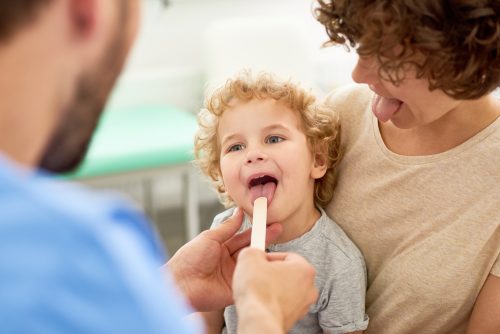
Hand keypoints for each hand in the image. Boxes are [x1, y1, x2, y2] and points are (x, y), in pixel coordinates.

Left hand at [165, 208, 282, 311]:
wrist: (181, 283)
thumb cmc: (190, 258)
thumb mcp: (210, 237)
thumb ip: (227, 227)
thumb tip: (239, 212)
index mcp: (222, 248)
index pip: (243, 236)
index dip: (255, 228)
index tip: (267, 219)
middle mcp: (229, 261)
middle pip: (251, 248)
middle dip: (264, 238)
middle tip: (279, 227)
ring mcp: (234, 275)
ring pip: (253, 263)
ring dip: (265, 254)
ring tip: (278, 242)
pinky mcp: (236, 288)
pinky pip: (251, 280)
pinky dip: (261, 273)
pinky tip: (271, 265)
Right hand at [233, 248, 317, 332]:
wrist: (258, 320)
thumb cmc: (258, 291)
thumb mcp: (249, 257)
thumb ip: (254, 251)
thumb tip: (252, 253)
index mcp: (305, 270)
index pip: (287, 256)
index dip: (269, 256)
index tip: (259, 260)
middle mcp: (309, 288)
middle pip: (288, 273)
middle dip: (271, 272)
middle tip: (257, 273)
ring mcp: (303, 306)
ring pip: (285, 290)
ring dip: (271, 288)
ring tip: (256, 289)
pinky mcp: (293, 319)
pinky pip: (282, 304)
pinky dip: (272, 302)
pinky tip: (260, 302)